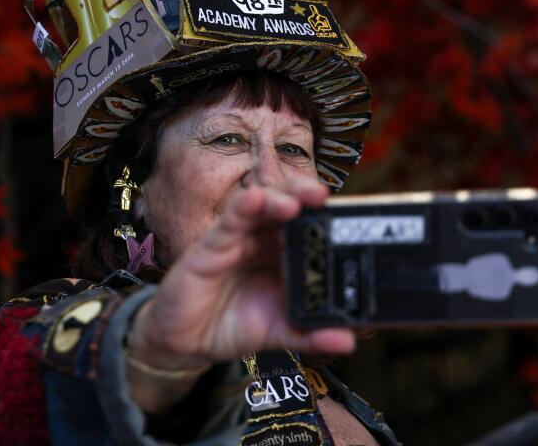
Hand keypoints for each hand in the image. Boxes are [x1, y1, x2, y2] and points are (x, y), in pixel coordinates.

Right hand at [125, 181, 353, 409]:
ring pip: (258, 205)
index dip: (325, 212)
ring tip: (295, 202)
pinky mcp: (209, 246)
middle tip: (322, 197)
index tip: (347, 214)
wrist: (189, 342)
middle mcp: (261, 239)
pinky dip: (241, 209)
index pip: (308, 221)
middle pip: (286, 202)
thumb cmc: (234, 324)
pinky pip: (227, 223)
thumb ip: (311, 334)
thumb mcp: (279, 332)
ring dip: (278, 198)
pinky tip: (254, 200)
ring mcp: (236, 239)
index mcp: (283, 252)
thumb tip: (348, 340)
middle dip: (304, 193)